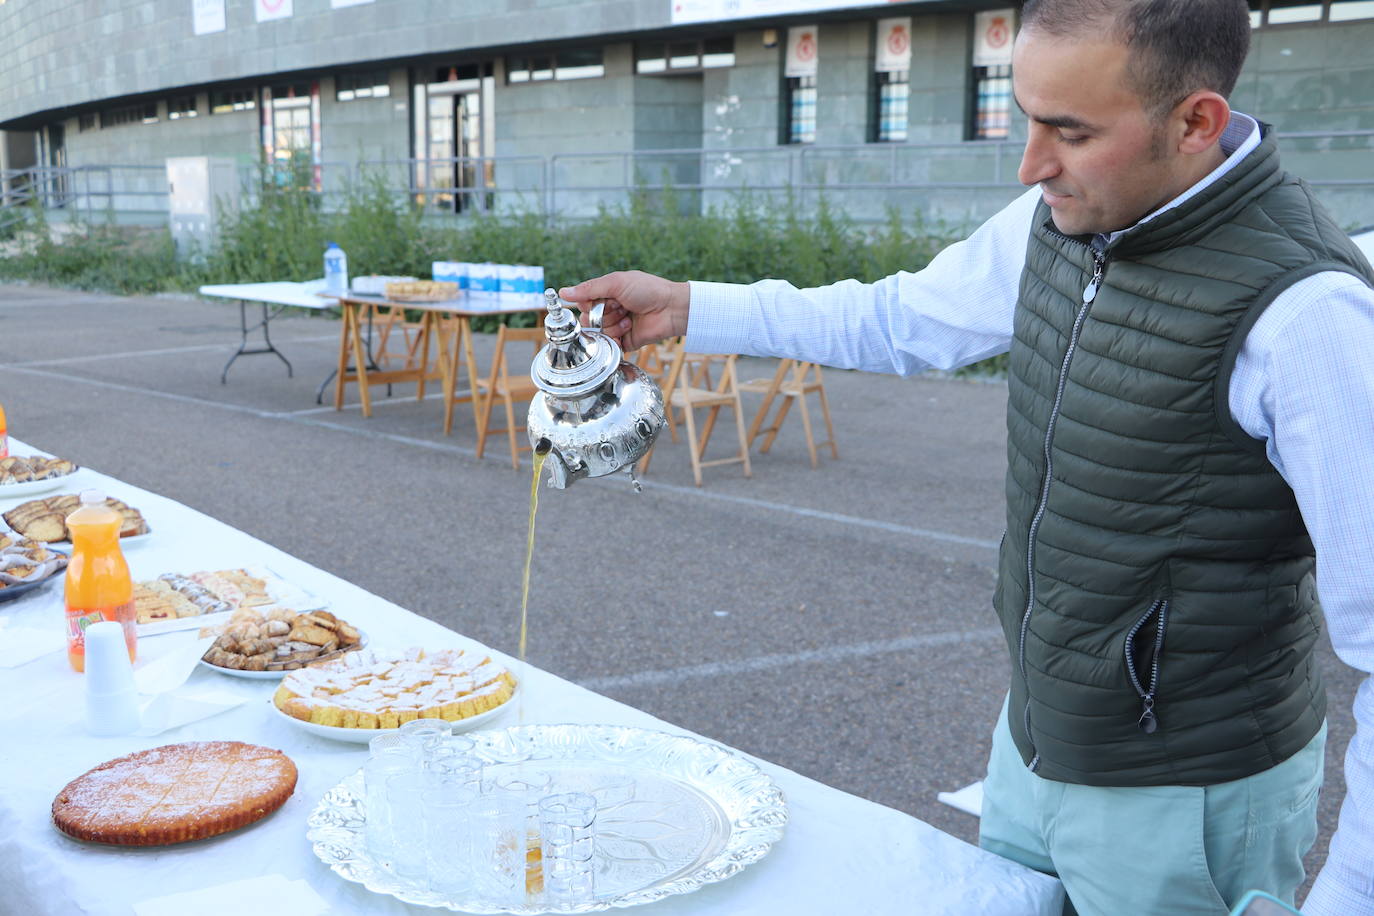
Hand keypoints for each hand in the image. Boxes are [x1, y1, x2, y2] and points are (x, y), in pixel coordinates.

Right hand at [558, 270, 689, 351]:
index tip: (602, 300)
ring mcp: (617, 326)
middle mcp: (610, 310)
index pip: (584, 303)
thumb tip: (563, 292)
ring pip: (599, 333)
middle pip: (588, 319)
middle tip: (620, 307)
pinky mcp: (625, 341)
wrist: (670, 308)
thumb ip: (589, 289)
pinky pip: (610, 345)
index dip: (589, 304)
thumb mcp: (616, 283)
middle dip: (603, 315)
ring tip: (629, 318)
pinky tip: (628, 329)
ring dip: (613, 325)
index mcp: (607, 294)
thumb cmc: (648, 290)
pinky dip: (615, 339)